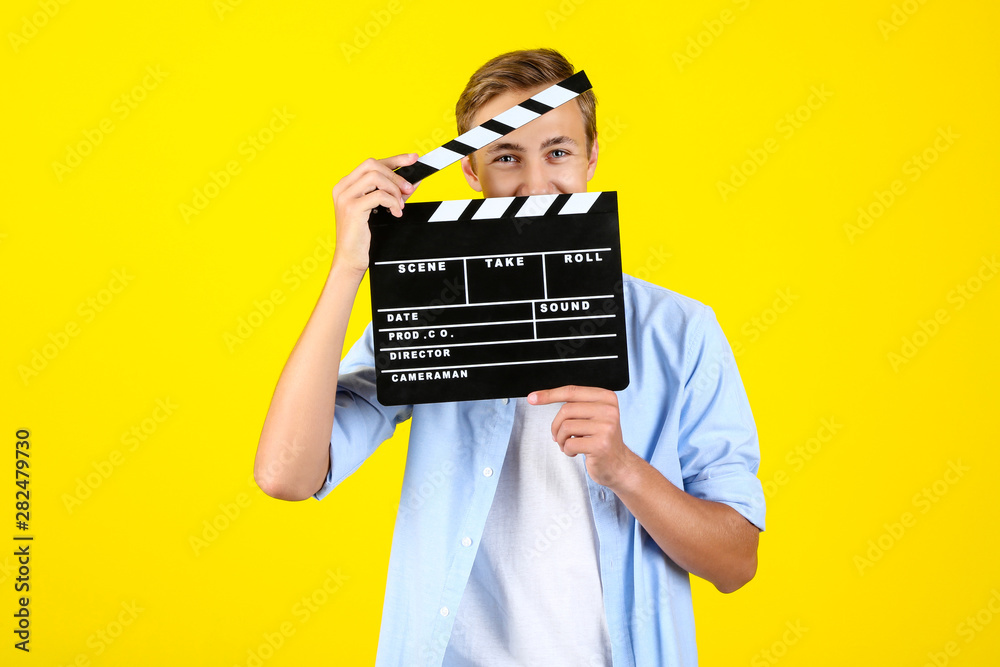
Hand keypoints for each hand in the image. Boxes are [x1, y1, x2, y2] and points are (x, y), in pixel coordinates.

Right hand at [330, 153, 420, 274]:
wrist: (350, 258)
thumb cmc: (363, 235)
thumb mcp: (379, 209)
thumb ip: (393, 194)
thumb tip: (413, 181)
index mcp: (347, 184)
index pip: (372, 163)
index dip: (395, 159)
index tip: (413, 158)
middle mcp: (343, 187)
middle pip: (373, 164)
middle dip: (396, 175)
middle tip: (408, 190)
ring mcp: (345, 197)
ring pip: (376, 177)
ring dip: (394, 190)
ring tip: (400, 205)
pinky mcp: (352, 208)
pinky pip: (379, 195)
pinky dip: (393, 203)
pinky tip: (395, 213)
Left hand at [527, 385, 638, 488]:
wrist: (618, 465)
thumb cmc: (600, 439)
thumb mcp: (593, 416)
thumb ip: (576, 405)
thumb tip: (541, 396)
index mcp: (606, 398)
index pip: (572, 391)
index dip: (549, 394)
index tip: (532, 398)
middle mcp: (609, 410)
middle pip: (566, 409)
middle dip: (556, 425)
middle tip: (559, 436)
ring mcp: (607, 427)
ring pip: (566, 427)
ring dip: (561, 439)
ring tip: (569, 444)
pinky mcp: (601, 445)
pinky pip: (570, 444)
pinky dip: (567, 450)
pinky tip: (575, 452)